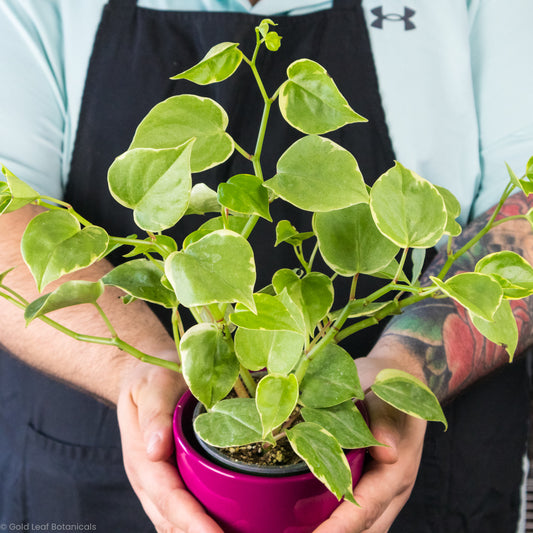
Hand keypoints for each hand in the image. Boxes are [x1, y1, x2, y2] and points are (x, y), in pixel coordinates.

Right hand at [117, 361, 222, 532]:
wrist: (147, 375)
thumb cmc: (151, 378)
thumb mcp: (152, 385)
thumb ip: (154, 414)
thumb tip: (155, 448)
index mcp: (142, 457)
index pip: (168, 497)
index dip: (192, 521)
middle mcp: (148, 477)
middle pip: (171, 519)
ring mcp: (158, 481)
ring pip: (174, 521)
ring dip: (197, 532)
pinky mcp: (171, 478)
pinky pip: (181, 510)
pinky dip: (198, 524)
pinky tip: (221, 526)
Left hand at [313, 356, 426, 532]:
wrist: (401, 378)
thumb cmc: (389, 383)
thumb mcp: (387, 391)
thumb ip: (386, 418)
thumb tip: (387, 451)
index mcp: (397, 466)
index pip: (367, 507)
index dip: (341, 526)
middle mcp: (393, 486)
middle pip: (366, 527)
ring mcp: (384, 489)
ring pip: (364, 526)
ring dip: (336, 530)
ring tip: (298, 530)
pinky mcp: (372, 484)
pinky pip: (359, 513)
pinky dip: (337, 521)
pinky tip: (309, 520)